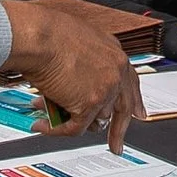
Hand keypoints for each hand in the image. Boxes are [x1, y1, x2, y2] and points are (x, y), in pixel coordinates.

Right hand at [7, 0, 145, 153]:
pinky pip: (74, 128)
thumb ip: (83, 62)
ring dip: (71, 122)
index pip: (130, 83)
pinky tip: (43, 125)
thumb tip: (71, 81)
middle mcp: (115, 71)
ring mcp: (106, 89)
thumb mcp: (76, 42)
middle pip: (122, 108)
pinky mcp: (90, 104)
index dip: (133, 101)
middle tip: (116, 144)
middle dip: (118, 130)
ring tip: (50, 118)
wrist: (39, 36)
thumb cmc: (47, 32)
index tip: (137, 115)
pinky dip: (57, 130)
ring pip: (94, 120)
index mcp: (114, 53)